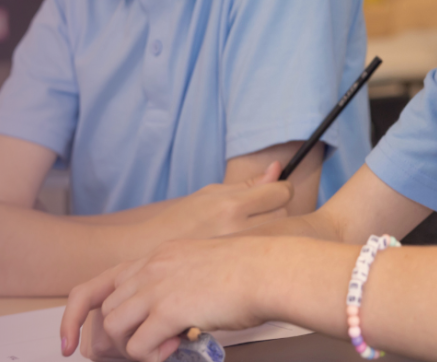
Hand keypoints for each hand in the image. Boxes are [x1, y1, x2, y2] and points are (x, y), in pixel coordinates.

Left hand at [62, 237, 273, 361]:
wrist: (268, 269)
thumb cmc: (247, 272)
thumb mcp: (199, 267)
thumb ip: (175, 286)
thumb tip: (165, 324)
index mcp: (156, 257)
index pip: (98, 284)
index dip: (75, 316)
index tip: (68, 343)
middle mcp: (150, 268)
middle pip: (104, 311)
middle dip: (113, 340)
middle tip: (139, 352)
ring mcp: (157, 287)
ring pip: (113, 327)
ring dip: (132, 347)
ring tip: (163, 348)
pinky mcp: (170, 310)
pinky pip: (139, 345)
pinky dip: (150, 356)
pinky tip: (174, 349)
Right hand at [149, 161, 291, 239]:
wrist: (153, 252)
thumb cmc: (182, 219)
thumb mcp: (211, 194)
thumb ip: (248, 184)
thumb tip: (277, 168)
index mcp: (231, 206)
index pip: (280, 192)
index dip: (282, 188)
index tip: (276, 190)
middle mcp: (239, 229)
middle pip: (284, 214)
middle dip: (276, 210)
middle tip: (260, 213)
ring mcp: (240, 253)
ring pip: (279, 235)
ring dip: (272, 230)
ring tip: (253, 232)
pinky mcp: (240, 270)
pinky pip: (265, 253)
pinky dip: (263, 248)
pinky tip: (250, 249)